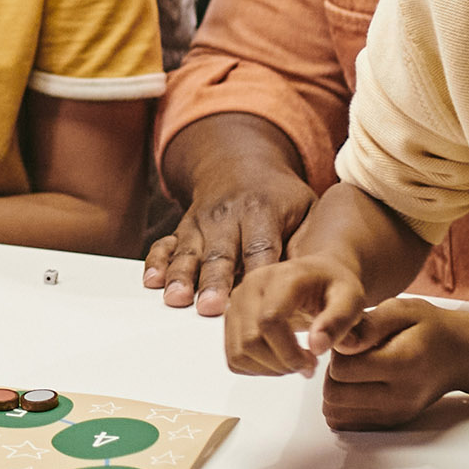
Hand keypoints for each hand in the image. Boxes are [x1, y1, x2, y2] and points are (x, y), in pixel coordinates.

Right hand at [143, 164, 312, 316]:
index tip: (256, 298)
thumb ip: (308, 241)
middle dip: (214, 281)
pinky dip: (156, 263)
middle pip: (220, 254)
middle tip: (210, 307)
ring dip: (181, 276)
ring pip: (189, 251)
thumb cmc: (280, 196)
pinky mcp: (181, 228)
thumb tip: (317, 281)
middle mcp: (227, 216)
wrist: (239, 161)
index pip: (260, 247)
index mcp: (262, 210)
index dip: (256, 272)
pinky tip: (152, 282)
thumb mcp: (305, 207)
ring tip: (176, 298)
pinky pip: (164, 245)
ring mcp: (200, 222)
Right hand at [223, 254, 365, 375]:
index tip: (313, 361)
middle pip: (251, 341)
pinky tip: (280, 358)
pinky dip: (257, 368)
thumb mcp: (351, 300)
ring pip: (239, 353)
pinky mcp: (230, 319)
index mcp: (281, 277)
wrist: (317, 276)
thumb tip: (316, 347)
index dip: (289, 352)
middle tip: (308, 364)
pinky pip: (234, 358)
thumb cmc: (334, 287)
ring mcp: (236, 302)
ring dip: (270, 368)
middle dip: (282, 364)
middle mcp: (250, 285)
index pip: (269, 321)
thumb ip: (338, 322)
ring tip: (296, 361)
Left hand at [320, 296, 468, 429]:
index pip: (342, 369)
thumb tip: (340, 342)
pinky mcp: (391, 423)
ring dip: (336, 390)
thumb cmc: (431, 329)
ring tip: (355, 370)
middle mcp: (399, 396)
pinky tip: (358, 386)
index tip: (352, 339)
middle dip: (333, 372)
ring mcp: (395, 414)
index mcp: (403, 363)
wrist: (460, 356)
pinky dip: (343, 405)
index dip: (338, 350)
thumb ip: (368, 324)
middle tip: (351, 355)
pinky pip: (348, 423)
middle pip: (334, 394)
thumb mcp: (402, 310)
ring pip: (336, 413)